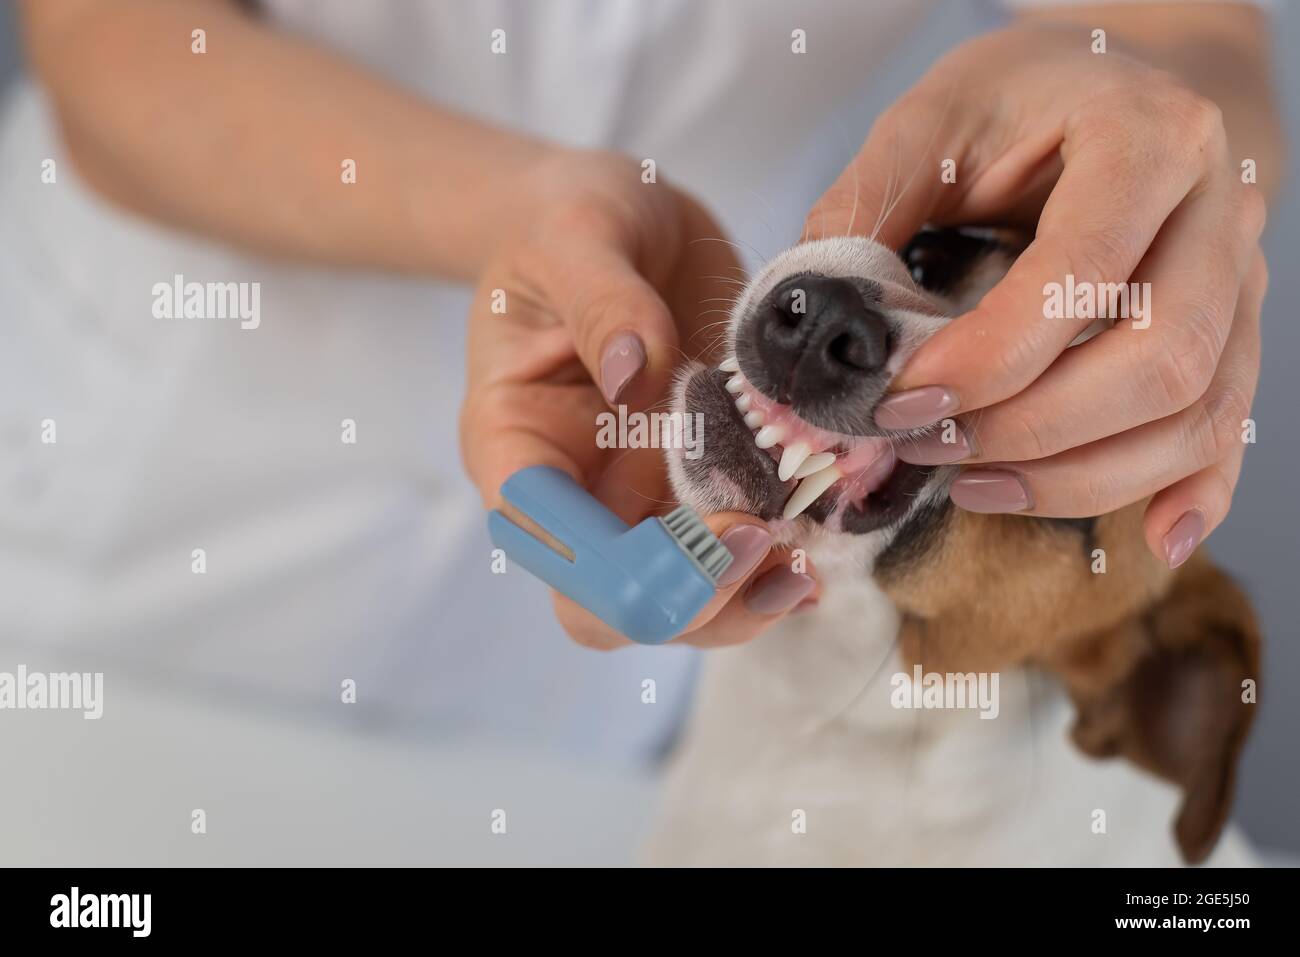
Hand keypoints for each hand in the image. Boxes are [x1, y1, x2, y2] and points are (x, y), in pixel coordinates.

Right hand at [460, 150, 818, 648]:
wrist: (617, 223)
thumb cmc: (567, 222)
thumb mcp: (573, 233)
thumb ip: (600, 298)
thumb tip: (635, 373)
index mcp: (517, 441)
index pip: (546, 538)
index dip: (622, 562)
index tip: (714, 522)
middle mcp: (575, 491)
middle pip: (609, 604)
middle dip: (689, 601)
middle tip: (765, 544)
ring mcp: (638, 497)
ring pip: (676, 603)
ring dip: (740, 603)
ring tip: (804, 569)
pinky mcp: (700, 484)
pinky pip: (729, 556)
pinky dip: (773, 569)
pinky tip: (821, 548)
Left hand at [810, 19, 1268, 567]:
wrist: (1123, 83)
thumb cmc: (1022, 97)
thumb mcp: (929, 117)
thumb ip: (866, 205)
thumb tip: (807, 320)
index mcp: (1147, 138)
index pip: (1081, 275)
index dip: (988, 360)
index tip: (901, 405)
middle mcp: (1216, 212)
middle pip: (1160, 360)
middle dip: (1031, 430)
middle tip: (929, 448)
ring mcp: (1240, 280)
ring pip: (1194, 412)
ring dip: (1081, 476)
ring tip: (974, 487)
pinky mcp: (1236, 334)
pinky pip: (1229, 428)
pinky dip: (1191, 493)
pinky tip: (1148, 540)